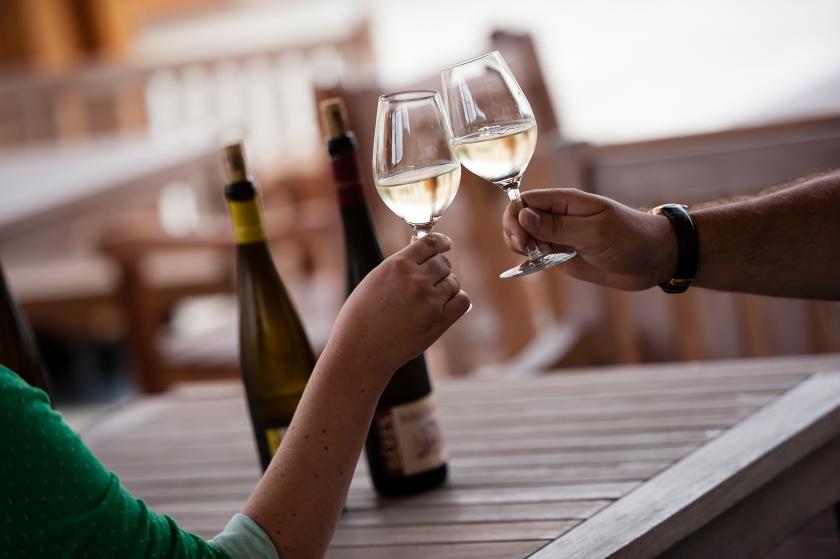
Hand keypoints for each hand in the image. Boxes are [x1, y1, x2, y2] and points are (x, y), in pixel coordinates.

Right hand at [326, 233, 469, 378]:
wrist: (361, 350)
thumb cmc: (361, 316)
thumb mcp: (375, 280)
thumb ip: (399, 267)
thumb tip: (422, 256)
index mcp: (397, 264)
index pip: (430, 243)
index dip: (441, 242)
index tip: (446, 243)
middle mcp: (416, 279)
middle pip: (443, 263)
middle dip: (440, 268)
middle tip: (433, 278)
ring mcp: (429, 300)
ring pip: (453, 282)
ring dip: (447, 287)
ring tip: (431, 298)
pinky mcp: (438, 321)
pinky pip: (461, 301)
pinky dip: (457, 301)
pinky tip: (447, 305)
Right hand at [502, 188, 677, 289]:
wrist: (655, 260)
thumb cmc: (630, 239)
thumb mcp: (594, 233)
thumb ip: (558, 226)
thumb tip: (523, 216)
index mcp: (565, 202)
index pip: (524, 201)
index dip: (515, 219)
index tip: (523, 241)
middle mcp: (558, 216)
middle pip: (519, 218)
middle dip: (514, 234)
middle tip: (529, 251)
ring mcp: (560, 236)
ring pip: (525, 237)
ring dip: (522, 248)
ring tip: (538, 259)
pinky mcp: (563, 254)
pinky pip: (538, 254)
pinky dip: (531, 261)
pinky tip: (537, 266)